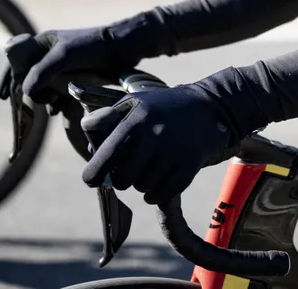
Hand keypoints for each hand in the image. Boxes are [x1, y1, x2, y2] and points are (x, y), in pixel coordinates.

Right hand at [4, 27, 141, 105]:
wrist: (124, 47)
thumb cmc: (93, 47)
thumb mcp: (64, 56)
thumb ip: (42, 71)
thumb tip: (24, 90)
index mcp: (43, 44)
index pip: (16, 60)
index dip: (7, 78)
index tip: (2, 97)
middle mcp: (49, 54)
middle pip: (28, 78)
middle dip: (30, 93)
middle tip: (41, 102)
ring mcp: (62, 67)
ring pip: (44, 89)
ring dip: (45, 100)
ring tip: (54, 106)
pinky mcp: (75, 77)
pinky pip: (58, 94)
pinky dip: (57, 103)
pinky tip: (62, 110)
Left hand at [80, 83, 239, 205]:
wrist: (209, 106)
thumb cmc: (163, 106)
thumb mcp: (134, 102)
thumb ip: (108, 119)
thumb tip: (88, 138)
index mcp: (134, 120)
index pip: (106, 156)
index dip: (94, 174)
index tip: (91, 180)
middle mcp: (152, 136)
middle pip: (123, 179)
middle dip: (122, 178)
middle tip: (130, 169)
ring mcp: (172, 152)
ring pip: (142, 188)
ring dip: (141, 184)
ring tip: (148, 169)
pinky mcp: (188, 166)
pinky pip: (162, 195)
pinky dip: (155, 194)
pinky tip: (158, 182)